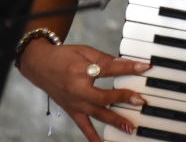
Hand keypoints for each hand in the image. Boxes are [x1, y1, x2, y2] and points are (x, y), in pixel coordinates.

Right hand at [19, 40, 151, 141]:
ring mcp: (74, 103)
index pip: (109, 69)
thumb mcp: (85, 51)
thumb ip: (105, 59)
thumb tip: (126, 63)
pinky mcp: (72, 111)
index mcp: (81, 70)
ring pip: (96, 114)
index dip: (128, 68)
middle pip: (102, 97)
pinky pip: (83, 126)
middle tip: (141, 101)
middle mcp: (77, 90)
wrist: (40, 65)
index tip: (145, 67)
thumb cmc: (63, 56)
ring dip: (114, 121)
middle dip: (123, 98)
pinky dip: (92, 137)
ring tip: (129, 127)